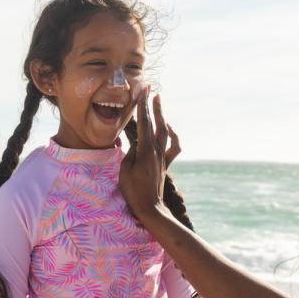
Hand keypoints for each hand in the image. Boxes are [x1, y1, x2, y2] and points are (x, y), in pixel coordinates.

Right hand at [120, 86, 180, 219]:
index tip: (141, 91)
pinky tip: (168, 128)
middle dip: (153, 105)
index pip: (143, 122)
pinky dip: (173, 136)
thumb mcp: (125, 170)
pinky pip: (173, 147)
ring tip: (158, 101)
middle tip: (151, 89)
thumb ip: (130, 152)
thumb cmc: (133, 191)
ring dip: (161, 115)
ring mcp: (162, 156)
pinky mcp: (165, 163)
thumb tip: (134, 141)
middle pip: (155, 123)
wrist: (150, 208)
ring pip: (165, 131)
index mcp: (145, 150)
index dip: (142, 105)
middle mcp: (156, 150)